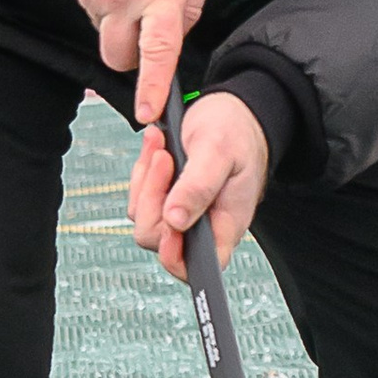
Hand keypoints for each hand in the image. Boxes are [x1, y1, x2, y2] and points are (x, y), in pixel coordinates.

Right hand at [67, 0, 216, 123]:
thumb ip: (191, 7)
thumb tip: (173, 39)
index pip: (157, 50)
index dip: (152, 85)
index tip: (148, 113)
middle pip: (119, 57)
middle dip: (133, 55)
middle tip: (149, 26)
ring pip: (104, 34)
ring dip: (120, 23)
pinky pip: (93, 12)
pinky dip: (107, 4)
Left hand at [130, 93, 269, 283]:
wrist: (231, 111)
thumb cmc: (236, 132)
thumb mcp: (219, 152)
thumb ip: (198, 187)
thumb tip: (176, 221)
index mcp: (226, 223)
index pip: (200, 266)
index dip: (176, 257)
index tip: (169, 226)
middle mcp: (203, 224)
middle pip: (159, 239)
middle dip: (152, 197)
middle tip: (164, 158)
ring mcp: (182, 213)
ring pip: (144, 217)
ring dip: (146, 180)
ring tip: (161, 146)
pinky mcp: (166, 199)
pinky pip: (140, 198)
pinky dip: (143, 173)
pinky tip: (157, 149)